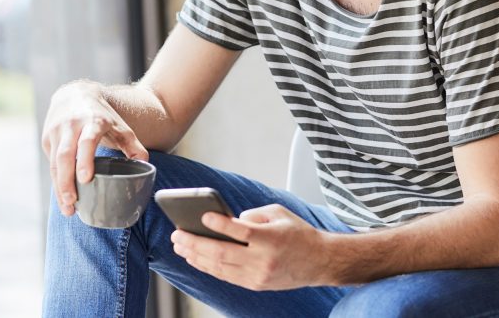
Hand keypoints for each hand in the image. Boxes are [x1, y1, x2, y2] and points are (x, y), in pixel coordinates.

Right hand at [41, 80, 148, 215]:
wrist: (75, 94)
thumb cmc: (102, 116)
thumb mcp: (120, 126)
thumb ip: (133, 146)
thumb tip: (144, 165)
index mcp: (93, 121)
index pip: (87, 141)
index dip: (85, 159)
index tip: (86, 179)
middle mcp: (71, 125)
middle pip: (65, 156)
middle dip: (66, 181)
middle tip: (72, 203)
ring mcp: (56, 132)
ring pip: (54, 162)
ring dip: (59, 187)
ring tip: (68, 208)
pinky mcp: (47, 139)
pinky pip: (50, 163)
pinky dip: (56, 181)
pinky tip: (63, 196)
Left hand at [170, 204, 331, 290]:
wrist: (319, 262)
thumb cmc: (299, 234)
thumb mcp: (280, 214)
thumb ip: (253, 214)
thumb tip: (227, 221)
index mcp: (271, 238)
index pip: (240, 231)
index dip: (220, 224)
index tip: (203, 216)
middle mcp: (263, 260)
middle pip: (222, 253)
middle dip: (195, 243)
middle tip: (178, 234)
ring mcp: (258, 276)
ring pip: (219, 267)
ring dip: (196, 256)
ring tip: (180, 246)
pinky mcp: (255, 285)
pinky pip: (225, 276)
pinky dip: (207, 267)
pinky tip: (196, 258)